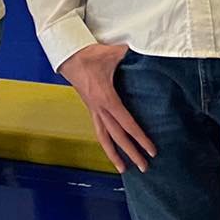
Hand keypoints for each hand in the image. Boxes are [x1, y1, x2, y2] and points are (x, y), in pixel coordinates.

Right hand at [58, 43, 154, 171]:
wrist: (68, 56)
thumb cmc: (89, 55)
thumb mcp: (112, 53)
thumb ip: (129, 54)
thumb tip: (144, 51)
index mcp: (106, 98)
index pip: (127, 123)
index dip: (140, 138)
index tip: (152, 150)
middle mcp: (99, 108)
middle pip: (117, 137)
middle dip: (131, 153)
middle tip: (144, 167)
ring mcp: (93, 110)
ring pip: (104, 138)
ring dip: (114, 154)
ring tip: (124, 169)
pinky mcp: (90, 108)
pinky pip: (99, 130)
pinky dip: (106, 143)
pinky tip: (113, 150)